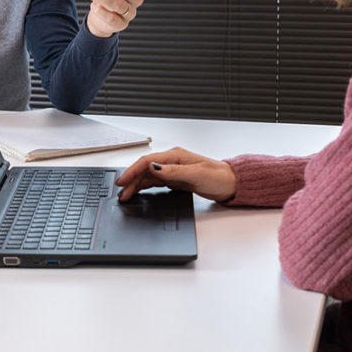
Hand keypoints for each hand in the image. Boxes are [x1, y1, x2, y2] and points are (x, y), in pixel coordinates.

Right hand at [115, 147, 235, 202]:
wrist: (231, 184)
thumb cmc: (218, 176)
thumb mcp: (195, 174)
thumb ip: (173, 171)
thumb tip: (153, 167)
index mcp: (174, 156)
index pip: (147, 162)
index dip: (132, 171)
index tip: (122, 181)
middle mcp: (172, 162)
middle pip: (145, 170)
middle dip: (131, 180)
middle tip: (121, 193)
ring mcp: (173, 171)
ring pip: (148, 177)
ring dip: (136, 185)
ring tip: (126, 195)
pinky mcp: (176, 180)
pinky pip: (156, 182)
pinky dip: (145, 187)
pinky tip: (139, 192)